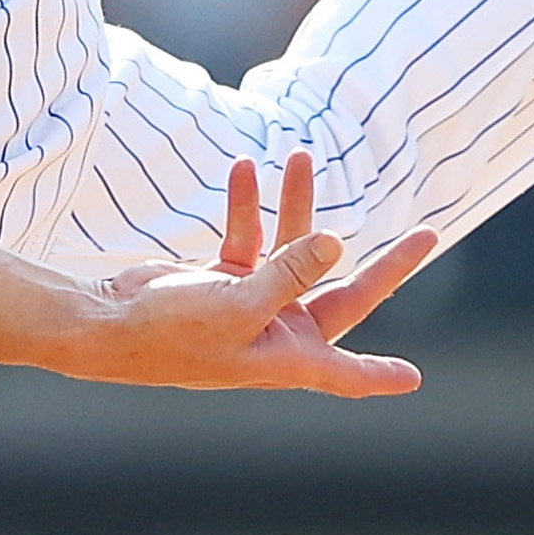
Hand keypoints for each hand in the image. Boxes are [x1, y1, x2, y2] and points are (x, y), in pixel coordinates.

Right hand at [56, 153, 434, 397]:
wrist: (105, 322)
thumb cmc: (171, 331)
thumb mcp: (240, 303)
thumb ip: (291, 272)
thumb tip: (338, 243)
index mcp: (288, 358)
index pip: (346, 373)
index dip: (380, 375)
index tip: (413, 378)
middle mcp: (277, 332)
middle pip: (343, 292)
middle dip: (382, 262)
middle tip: (428, 234)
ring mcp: (251, 304)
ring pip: (292, 250)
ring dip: (295, 206)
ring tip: (298, 157)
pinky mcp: (223, 280)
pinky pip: (249, 238)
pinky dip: (247, 206)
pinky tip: (245, 170)